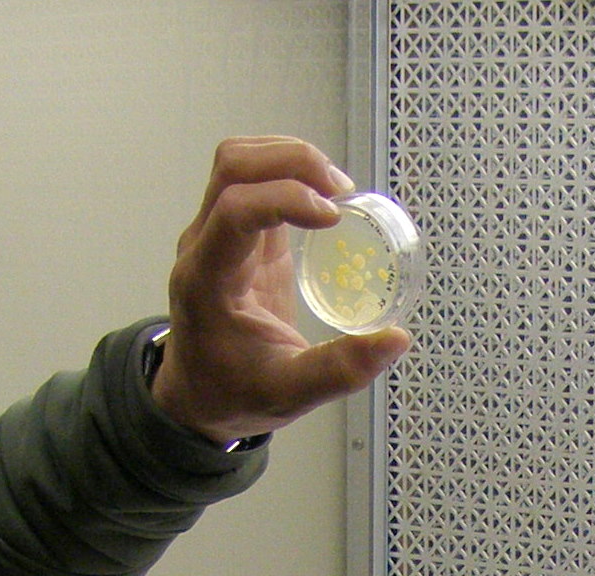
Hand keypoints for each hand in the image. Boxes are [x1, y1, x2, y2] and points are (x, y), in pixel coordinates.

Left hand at [149, 137, 410, 445]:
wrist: (198, 397)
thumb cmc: (234, 394)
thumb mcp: (290, 393)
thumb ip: (341, 368)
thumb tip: (396, 338)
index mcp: (207, 282)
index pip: (235, 210)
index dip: (286, 198)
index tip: (333, 217)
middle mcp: (203, 247)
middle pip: (233, 166)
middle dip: (293, 161)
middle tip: (342, 193)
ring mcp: (215, 233)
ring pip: (239, 161)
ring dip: (290, 158)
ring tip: (336, 191)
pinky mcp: (235, 231)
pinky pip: (254, 179)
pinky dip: (289, 172)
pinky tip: (322, 198)